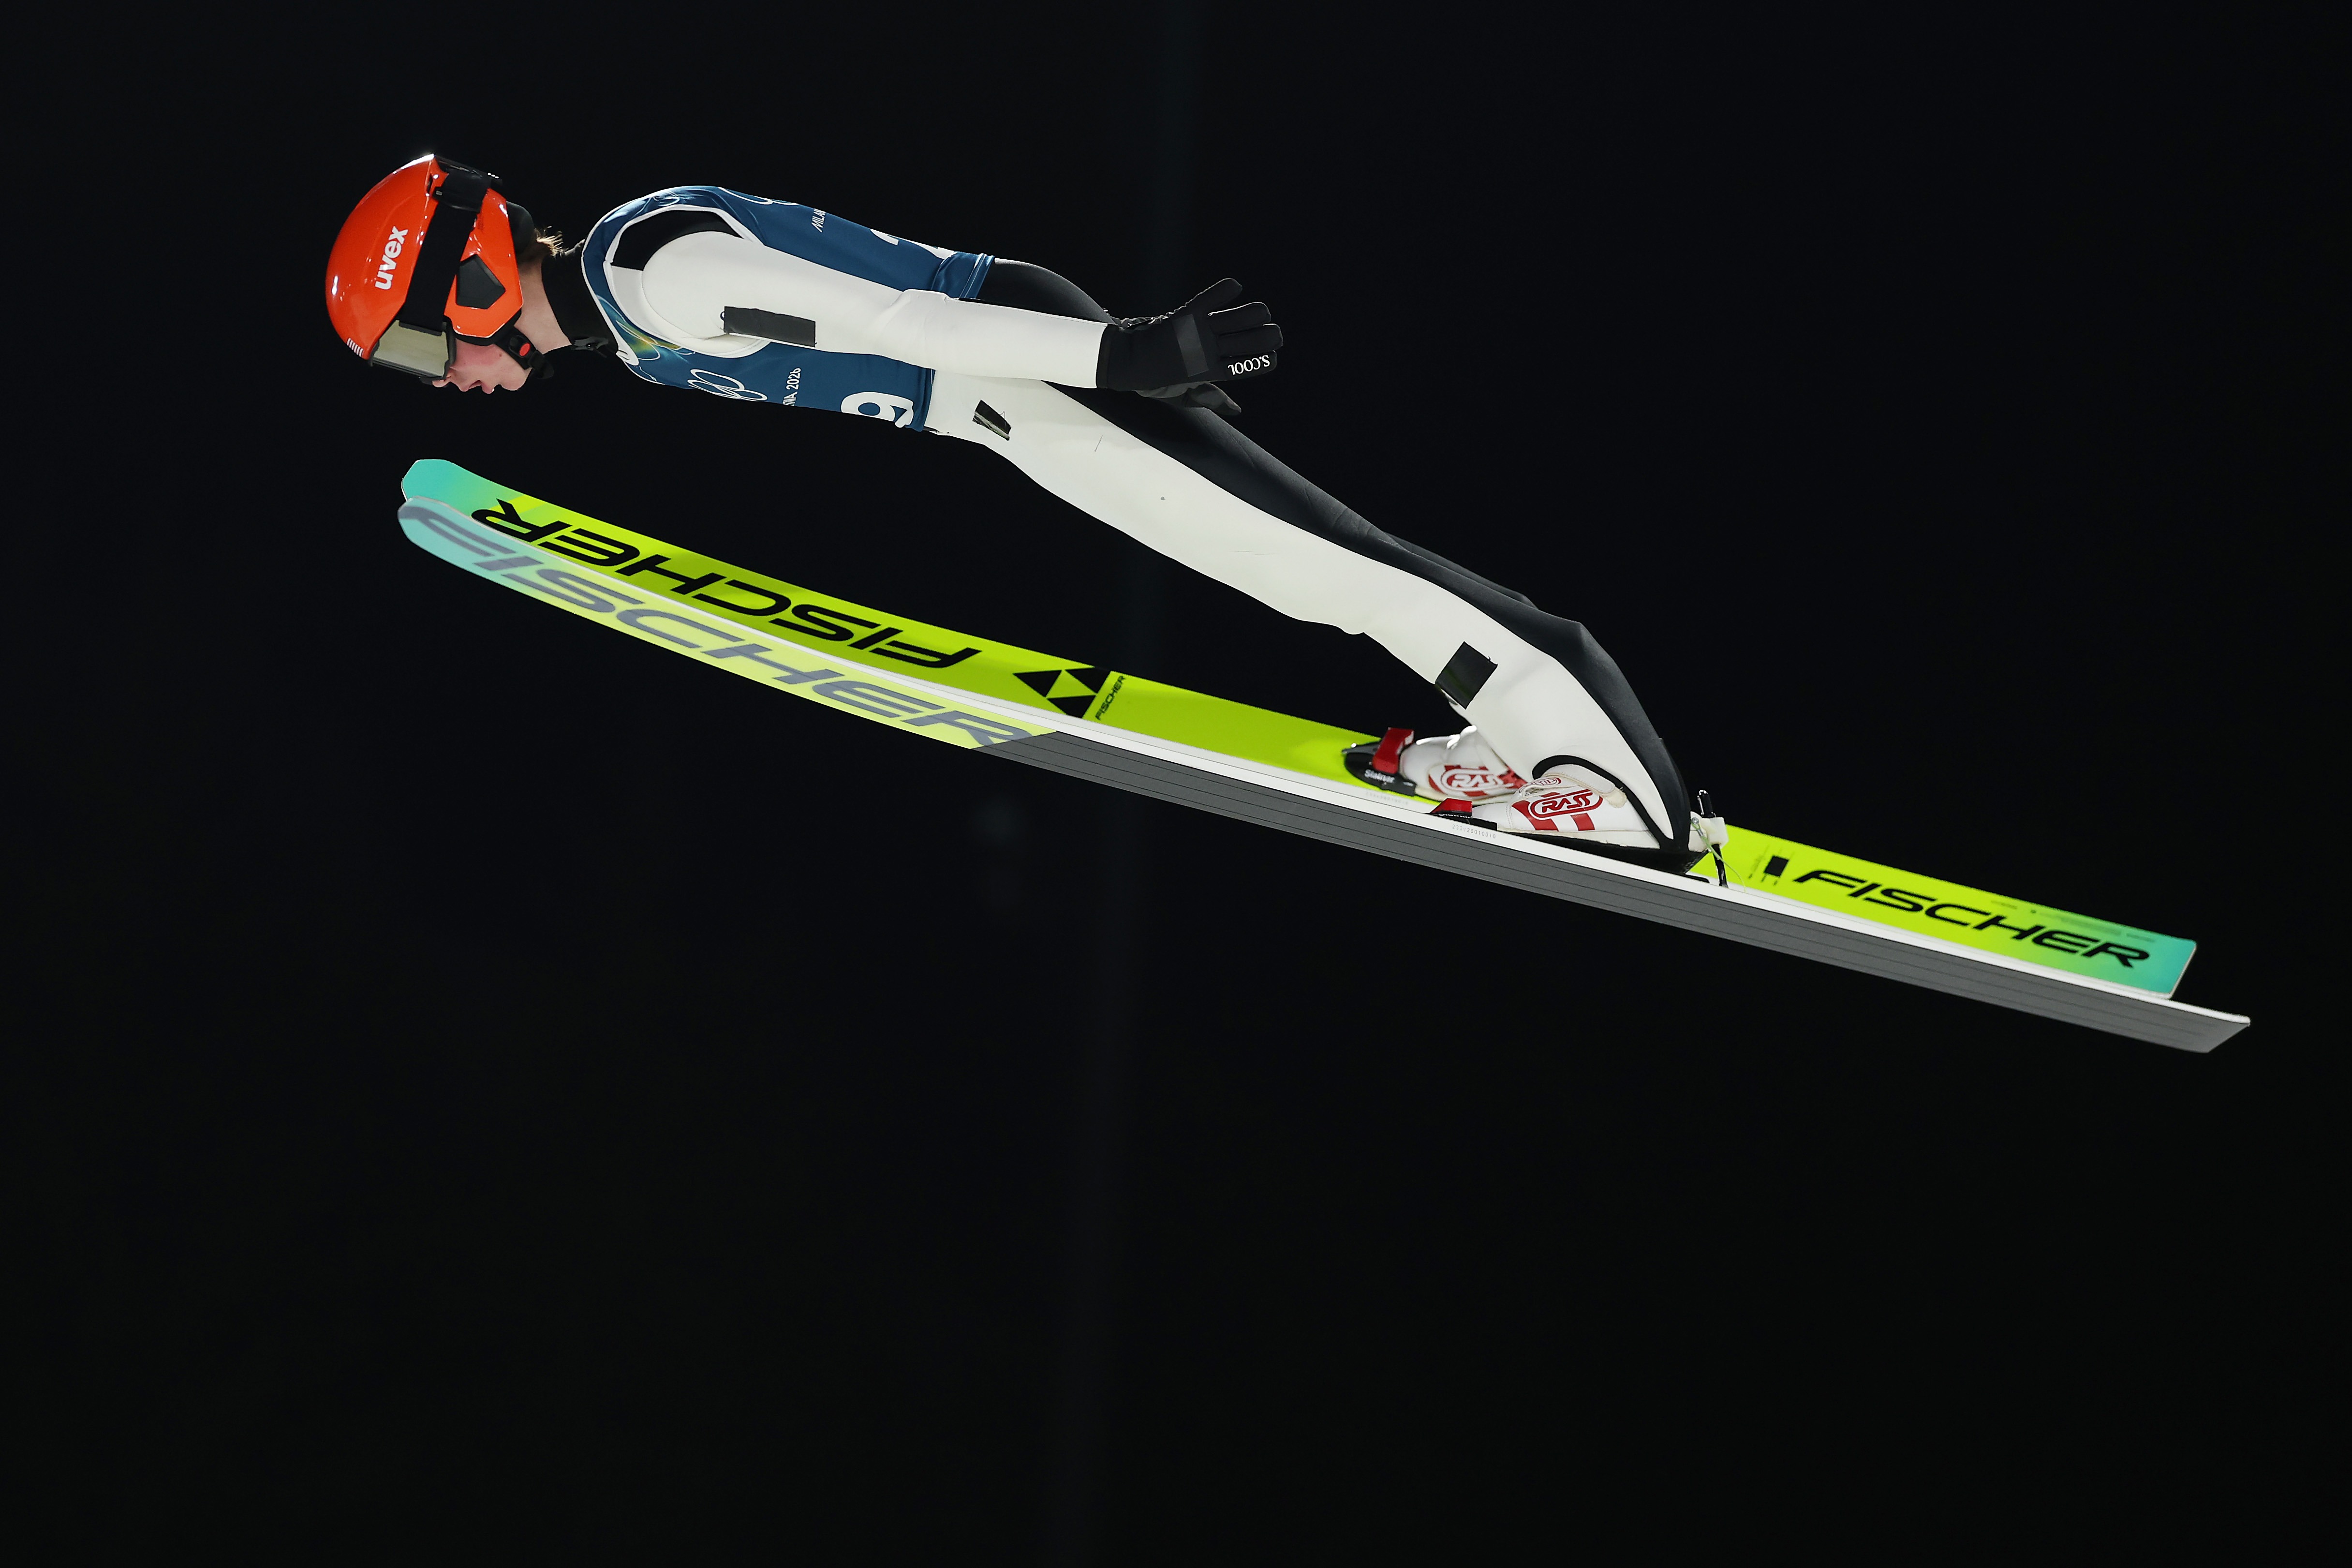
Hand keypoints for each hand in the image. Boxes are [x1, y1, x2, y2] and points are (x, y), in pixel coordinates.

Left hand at [1096, 278, 1282, 391]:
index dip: (1267, 360)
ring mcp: (1198, 331)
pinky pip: (1212, 298)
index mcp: (1210, 373)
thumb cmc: (1153, 381)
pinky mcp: (1187, 313)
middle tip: (1271, 332)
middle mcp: (1208, 351)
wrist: (1125, 360)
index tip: (1269, 357)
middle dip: (1271, 335)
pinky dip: (1226, 289)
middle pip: (1254, 340)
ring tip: (1259, 312)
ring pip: (1241, 317)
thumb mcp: (1182, 397)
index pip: (1251, 366)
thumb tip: (1238, 409)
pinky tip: (1234, 288)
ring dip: (1257, 312)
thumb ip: (1210, 399)